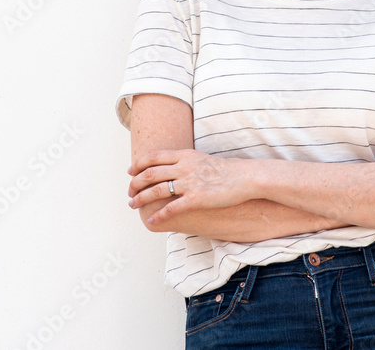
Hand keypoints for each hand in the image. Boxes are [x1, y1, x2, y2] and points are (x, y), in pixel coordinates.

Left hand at [127, 149, 251, 225]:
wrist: (245, 177)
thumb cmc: (226, 170)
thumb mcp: (202, 159)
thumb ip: (185, 161)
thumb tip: (172, 167)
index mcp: (184, 155)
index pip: (153, 157)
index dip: (138, 164)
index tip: (130, 172)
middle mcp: (184, 167)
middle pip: (150, 173)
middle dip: (135, 184)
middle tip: (130, 193)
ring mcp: (190, 183)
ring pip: (156, 190)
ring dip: (141, 198)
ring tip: (133, 205)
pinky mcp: (196, 199)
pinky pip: (172, 208)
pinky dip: (159, 215)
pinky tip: (152, 219)